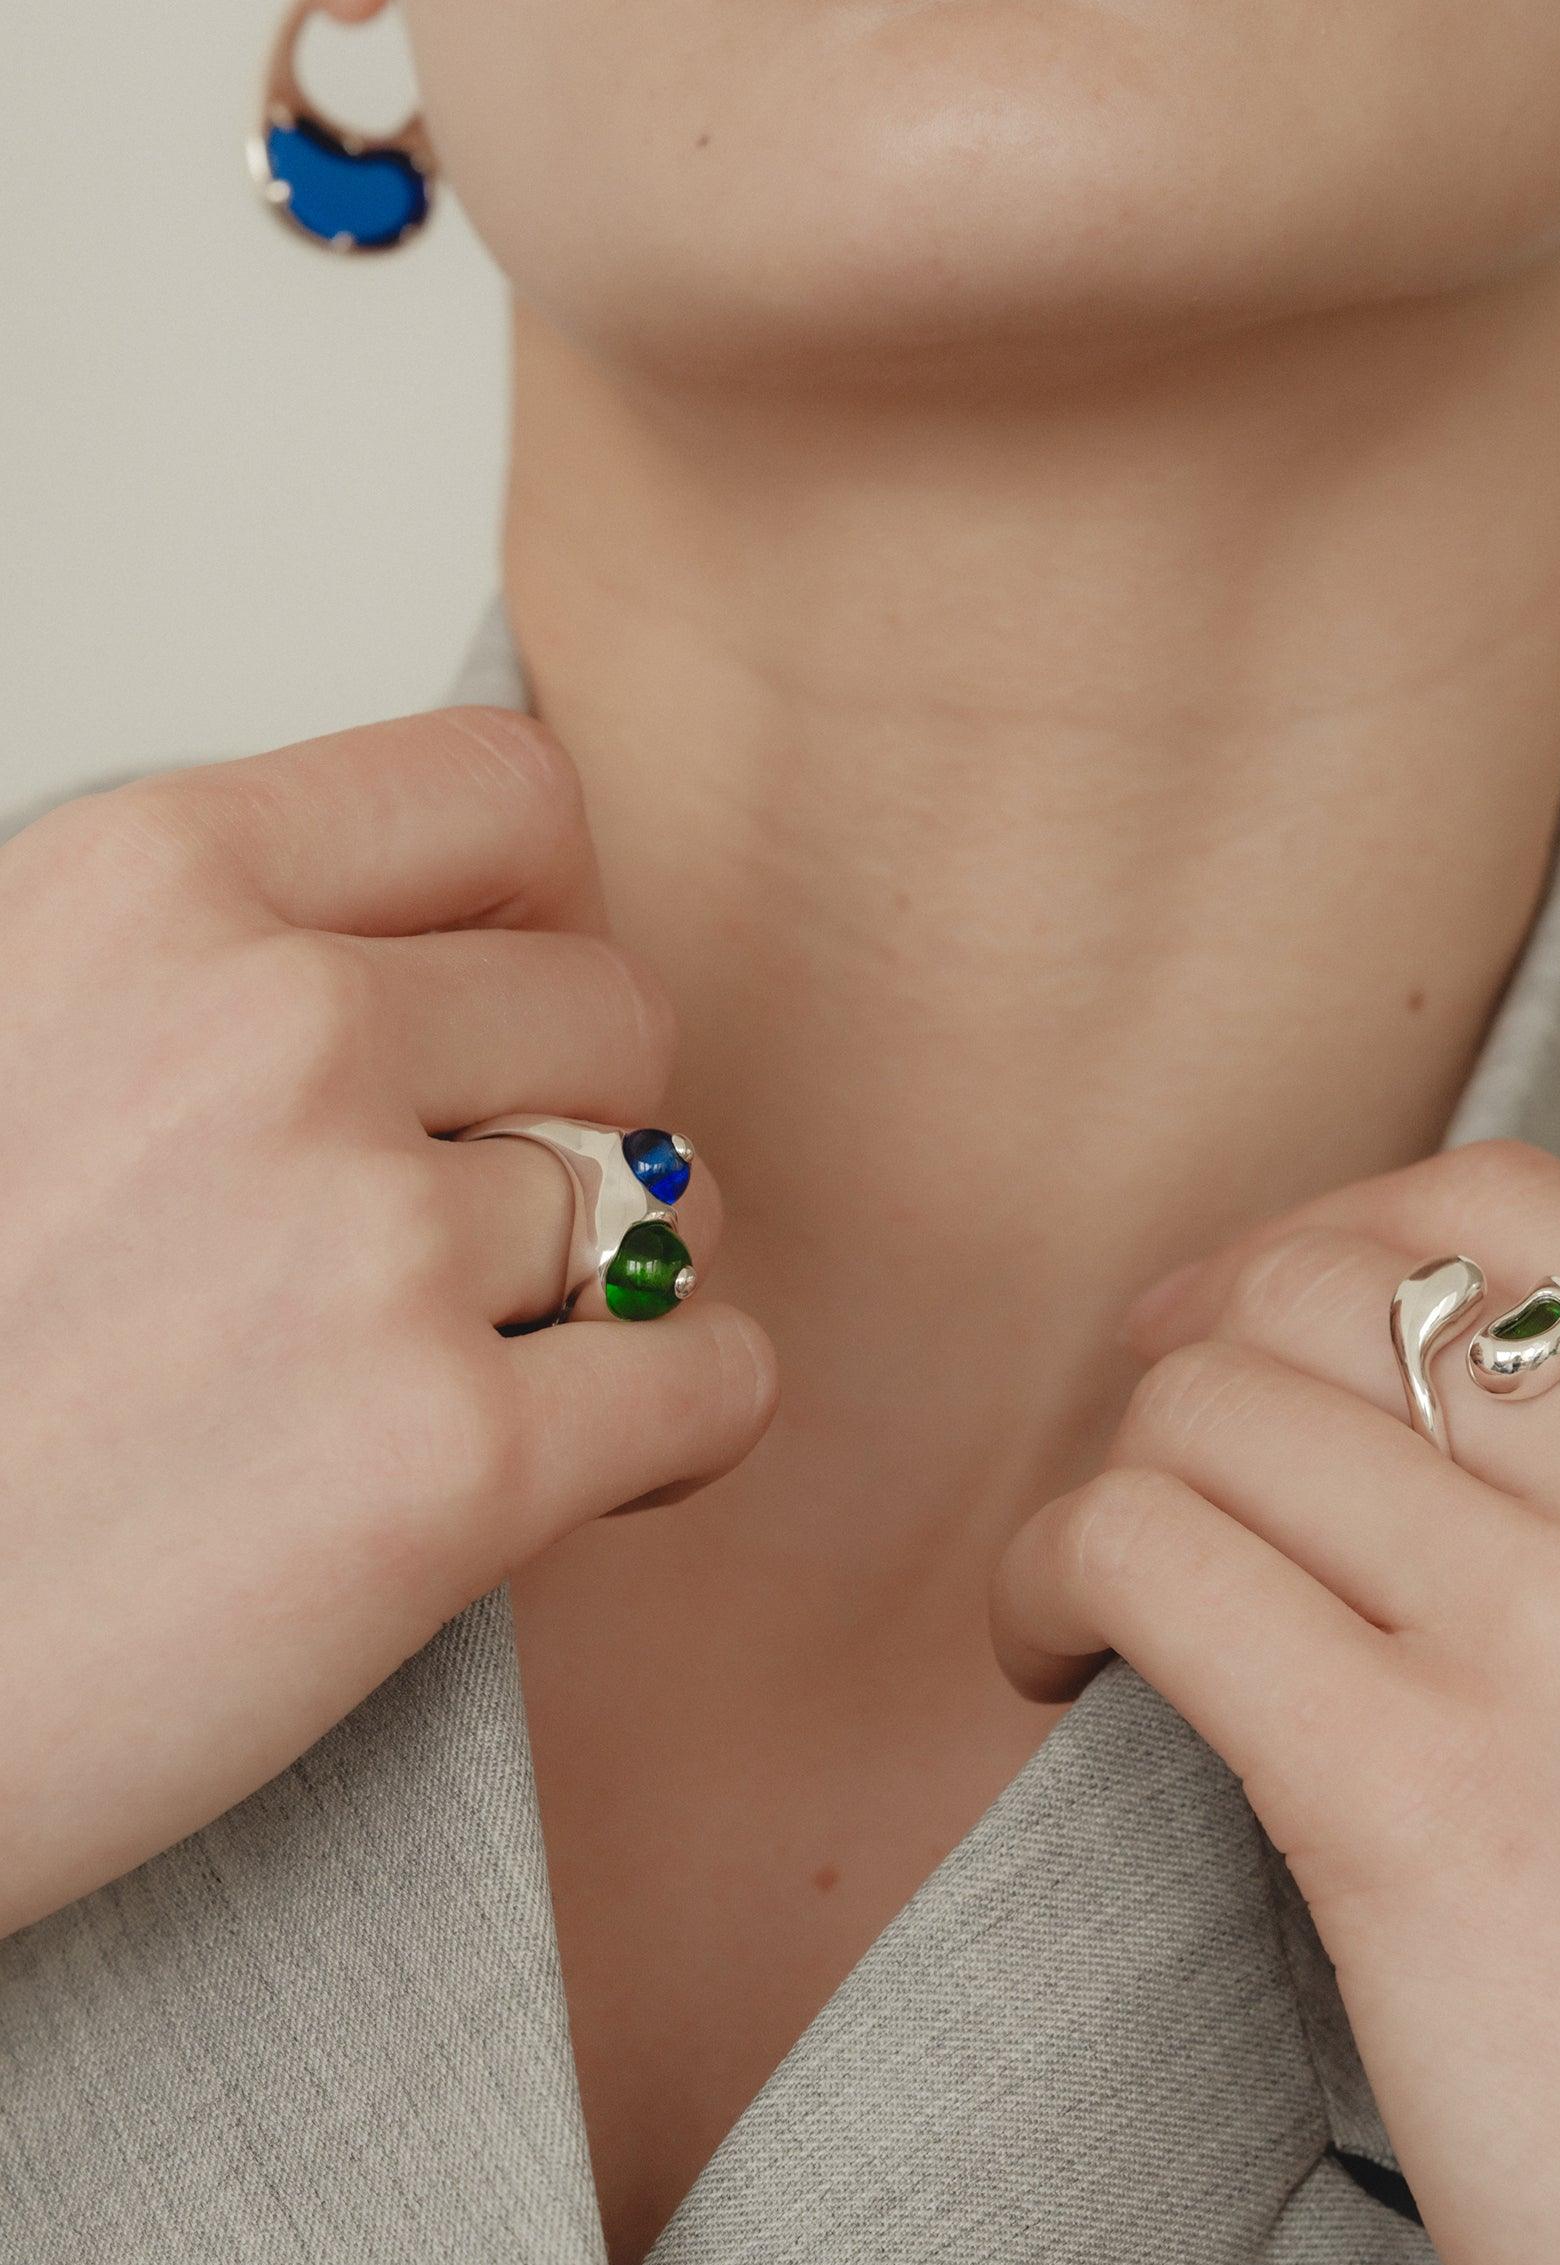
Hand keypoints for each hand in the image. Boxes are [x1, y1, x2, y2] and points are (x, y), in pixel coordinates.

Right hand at [0, 708, 776, 1937]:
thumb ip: (206, 964)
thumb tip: (448, 958)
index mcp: (142, 884)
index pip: (504, 796)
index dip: (537, 916)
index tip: (501, 1020)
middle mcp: (269, 1030)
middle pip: (617, 1010)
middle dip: (581, 1121)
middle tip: (469, 1234)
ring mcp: (368, 1246)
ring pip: (668, 1206)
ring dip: (609, 1293)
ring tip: (470, 1371)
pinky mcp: (443, 1468)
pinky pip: (713, 1378)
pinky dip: (677, 1429)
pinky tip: (574, 1468)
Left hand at [993, 1140, 1559, 2264]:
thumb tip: (1444, 1412)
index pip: (1510, 1213)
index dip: (1329, 1248)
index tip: (1248, 1335)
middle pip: (1327, 1287)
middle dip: (1200, 1355)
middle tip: (1161, 1462)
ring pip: (1212, 1399)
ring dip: (1115, 1479)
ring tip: (1108, 1593)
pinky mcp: (1416, 1795)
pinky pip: (1143, 1550)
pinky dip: (1048, 1579)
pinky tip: (1060, 1657)